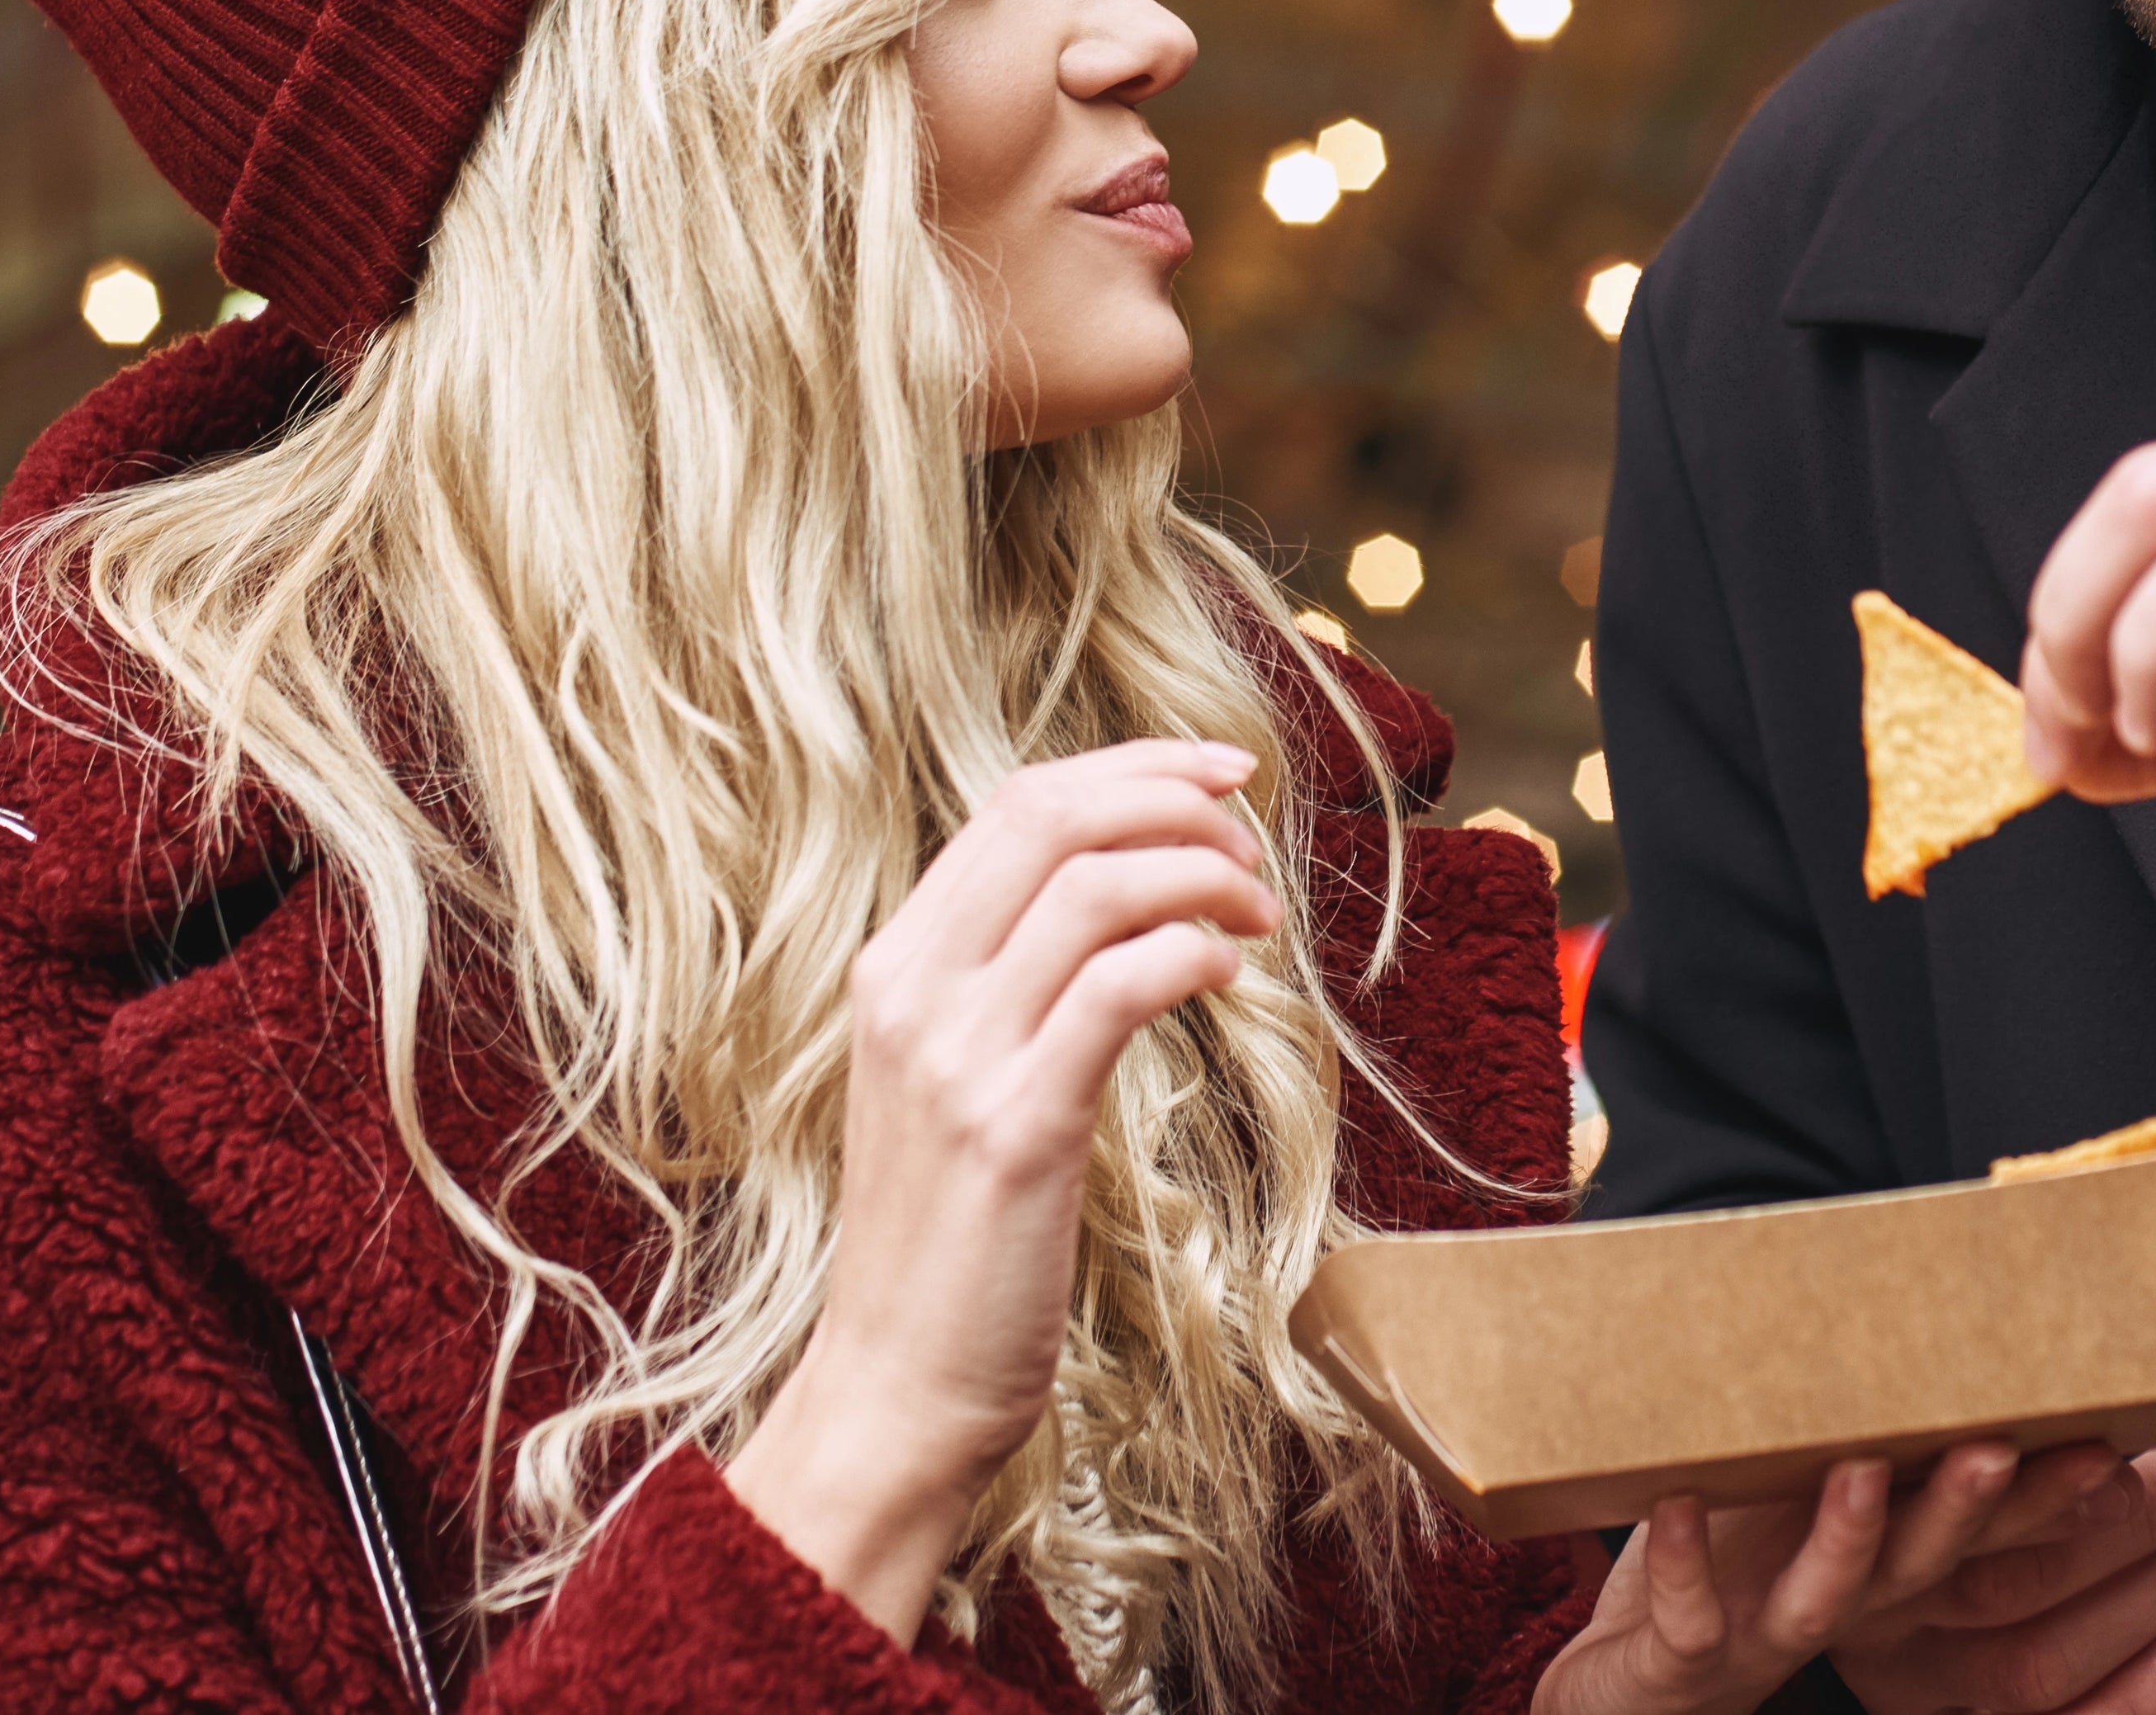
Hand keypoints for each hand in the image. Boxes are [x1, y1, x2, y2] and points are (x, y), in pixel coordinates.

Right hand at [727, 738, 1279, 1641]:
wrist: (896, 1387)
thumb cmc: (951, 1240)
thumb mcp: (954, 1083)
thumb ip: (1006, 986)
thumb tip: (1118, 899)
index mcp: (896, 967)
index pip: (1015, 804)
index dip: (1131, 769)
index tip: (1221, 774)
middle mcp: (912, 991)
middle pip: (1053, 817)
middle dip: (1175, 798)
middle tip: (1255, 835)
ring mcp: (956, 1057)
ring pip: (1096, 886)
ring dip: (1203, 877)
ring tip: (1260, 919)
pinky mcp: (1016, 1126)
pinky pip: (1119, 986)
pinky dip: (1193, 955)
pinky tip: (1232, 978)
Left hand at [1534, 1439, 2155, 1714]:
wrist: (1623, 1689)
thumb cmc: (1717, 1571)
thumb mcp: (1792, 1497)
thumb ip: (1853, 1436)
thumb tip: (1912, 1319)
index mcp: (1880, 1565)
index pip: (1983, 1535)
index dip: (2046, 1500)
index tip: (2104, 1444)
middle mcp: (1842, 1605)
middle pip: (1928, 1564)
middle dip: (1973, 1510)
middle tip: (2003, 1443)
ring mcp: (1763, 1635)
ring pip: (1828, 1596)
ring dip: (1850, 1539)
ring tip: (1860, 1469)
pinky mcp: (1681, 1661)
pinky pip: (1688, 1618)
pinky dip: (1682, 1565)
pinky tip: (1676, 1504)